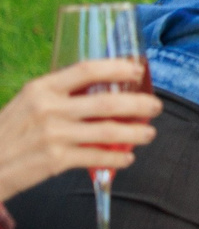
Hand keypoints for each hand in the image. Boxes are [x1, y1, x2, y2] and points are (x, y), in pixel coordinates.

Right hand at [0, 58, 160, 202]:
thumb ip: (60, 94)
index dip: (117, 68)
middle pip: (107, 102)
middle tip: (155, 107)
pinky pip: (97, 157)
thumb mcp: (28, 102)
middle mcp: (48, 108)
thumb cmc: (10, 132)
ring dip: (135, 133)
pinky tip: (126, 157)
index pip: (87, 69)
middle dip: (139, 105)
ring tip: (148, 133)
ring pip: (108, 132)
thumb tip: (104, 88)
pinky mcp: (55, 160)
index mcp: (41, 88)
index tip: (137, 71)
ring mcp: (53, 135)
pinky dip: (116, 158)